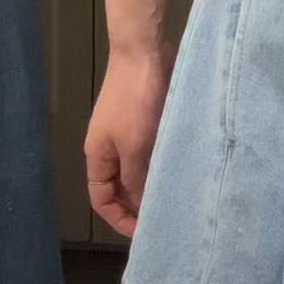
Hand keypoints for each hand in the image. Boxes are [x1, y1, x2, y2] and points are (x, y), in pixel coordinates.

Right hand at [84, 41, 174, 237]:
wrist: (144, 51)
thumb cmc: (136, 101)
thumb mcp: (135, 147)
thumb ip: (136, 179)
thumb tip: (141, 205)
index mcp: (99, 155)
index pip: (101, 199)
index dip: (119, 218)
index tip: (144, 232)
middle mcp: (111, 146)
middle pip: (121, 186)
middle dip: (139, 203)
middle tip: (167, 217)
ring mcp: (129, 131)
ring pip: (140, 168)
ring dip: (155, 181)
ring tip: (178, 197)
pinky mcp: (148, 117)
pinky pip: (153, 150)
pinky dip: (164, 162)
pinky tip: (184, 168)